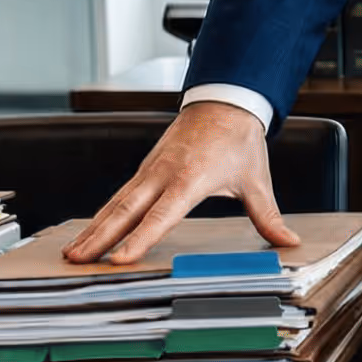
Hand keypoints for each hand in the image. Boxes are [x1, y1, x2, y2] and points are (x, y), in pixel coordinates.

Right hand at [63, 102, 298, 264]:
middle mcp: (164, 173)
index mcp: (191, 178)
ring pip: (116, 202)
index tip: (120, 259)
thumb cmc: (240, 140)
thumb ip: (268, 215)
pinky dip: (102, 215)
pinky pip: (119, 195)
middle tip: (76, 260)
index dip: (141, 239)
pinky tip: (89, 232)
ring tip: (72, 253)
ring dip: (94, 228)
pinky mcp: (146, 169)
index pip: (161, 215)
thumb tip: (289, 241)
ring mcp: (150, 170)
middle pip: (126, 210)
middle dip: (100, 237)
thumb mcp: (256, 180)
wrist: (224, 101)